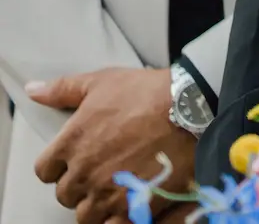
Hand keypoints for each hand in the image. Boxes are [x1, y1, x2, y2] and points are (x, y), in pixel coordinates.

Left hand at [30, 68, 195, 223]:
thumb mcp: (102, 82)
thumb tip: (34, 90)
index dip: (59, 167)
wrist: (189, 107)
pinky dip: (118, 218)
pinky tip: (130, 202)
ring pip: (86, 214)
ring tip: (116, 190)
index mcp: (70, 144)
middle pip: (66, 195)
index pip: (45, 171)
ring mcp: (106, 191)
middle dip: (80, 186)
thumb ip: (63, 89)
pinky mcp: (132, 204)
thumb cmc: (145, 92)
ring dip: (97, 205)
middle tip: (100, 173)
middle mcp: (83, 172)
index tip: (75, 161)